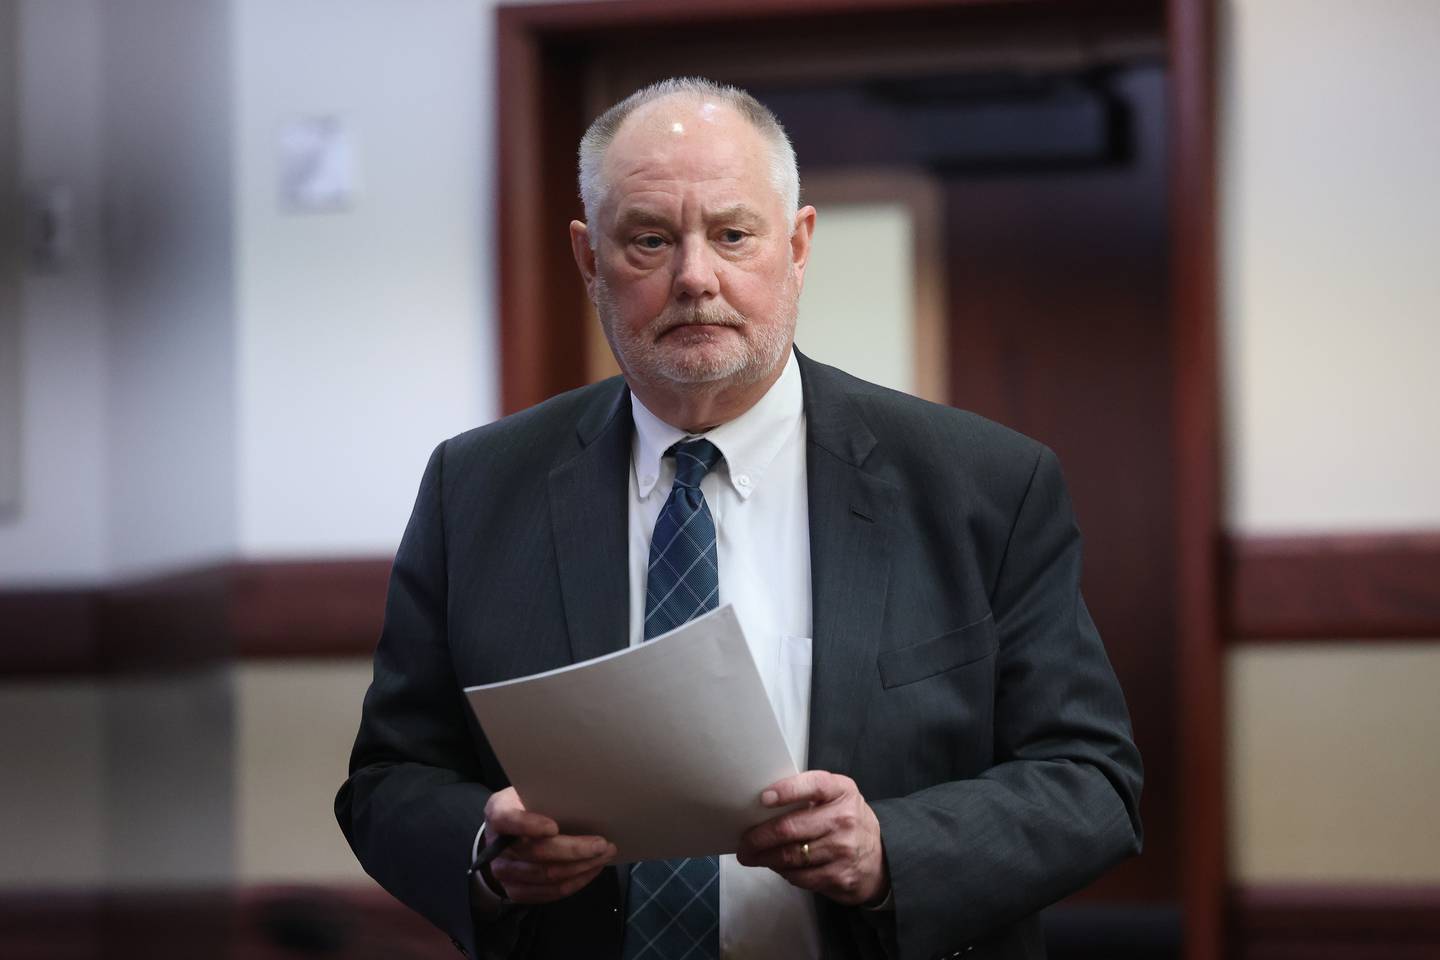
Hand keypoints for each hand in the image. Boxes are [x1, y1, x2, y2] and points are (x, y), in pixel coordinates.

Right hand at [482, 787, 616, 903]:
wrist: (506, 835)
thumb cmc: (527, 807)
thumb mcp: (531, 792)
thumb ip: (547, 796)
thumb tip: (584, 798)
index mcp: (498, 814)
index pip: (508, 820)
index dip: (530, 825)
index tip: (554, 827)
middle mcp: (497, 847)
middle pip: (537, 853)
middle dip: (574, 850)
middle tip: (602, 844)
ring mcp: (505, 872)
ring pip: (547, 875)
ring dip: (581, 867)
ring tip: (603, 856)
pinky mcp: (516, 891)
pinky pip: (550, 892)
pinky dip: (576, 881)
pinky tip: (591, 869)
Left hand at [736, 770, 888, 906]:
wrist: (881, 858)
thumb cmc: (848, 821)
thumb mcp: (837, 798)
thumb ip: (808, 795)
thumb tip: (762, 804)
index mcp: (842, 791)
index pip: (813, 785)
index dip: (787, 791)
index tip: (763, 798)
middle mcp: (844, 819)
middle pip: (791, 827)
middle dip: (759, 837)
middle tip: (744, 843)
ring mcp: (843, 849)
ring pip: (790, 856)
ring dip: (765, 858)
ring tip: (752, 856)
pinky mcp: (839, 876)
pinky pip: (800, 877)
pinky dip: (783, 872)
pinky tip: (778, 866)